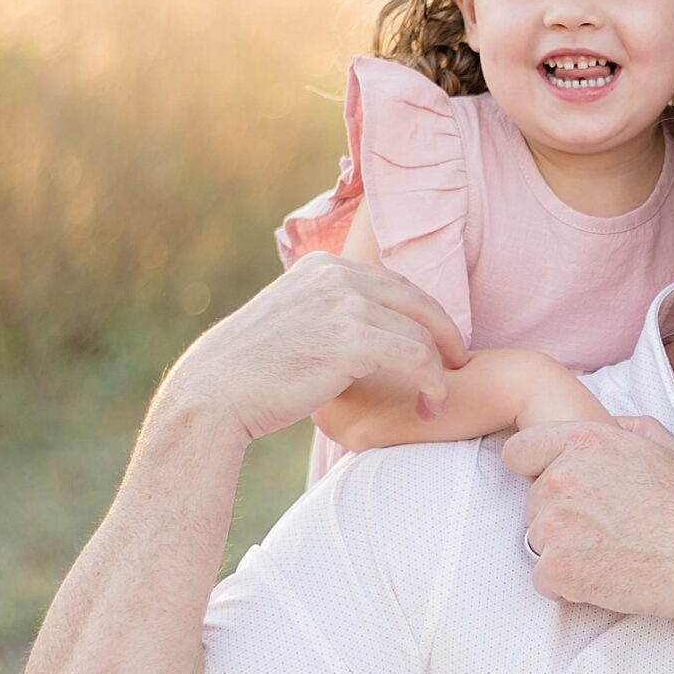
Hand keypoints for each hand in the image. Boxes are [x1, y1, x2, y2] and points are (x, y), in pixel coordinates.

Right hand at [159, 254, 468, 450]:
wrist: (215, 393)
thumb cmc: (250, 371)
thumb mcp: (290, 321)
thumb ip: (325, 313)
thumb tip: (357, 328)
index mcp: (322, 266)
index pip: (393, 284)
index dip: (423, 315)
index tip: (437, 346)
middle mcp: (335, 275)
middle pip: (417, 299)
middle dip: (445, 335)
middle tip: (458, 366)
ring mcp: (343, 303)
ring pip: (421, 331)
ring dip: (440, 369)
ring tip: (438, 400)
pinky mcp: (351, 339)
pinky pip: (417, 357)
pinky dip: (433, 384)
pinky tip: (430, 408)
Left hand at [504, 414, 673, 618]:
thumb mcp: (668, 448)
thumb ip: (629, 427)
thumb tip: (610, 422)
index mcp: (584, 441)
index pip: (519, 451)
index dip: (537, 471)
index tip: (562, 490)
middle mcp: (561, 477)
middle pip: (533, 503)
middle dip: (561, 517)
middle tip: (604, 530)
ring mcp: (554, 524)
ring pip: (537, 541)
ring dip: (565, 551)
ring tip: (609, 555)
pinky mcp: (556, 567)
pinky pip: (544, 579)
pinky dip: (568, 586)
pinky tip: (604, 579)